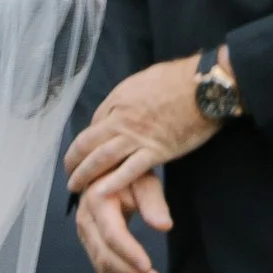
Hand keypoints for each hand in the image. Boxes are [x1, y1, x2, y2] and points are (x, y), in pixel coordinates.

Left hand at [62, 55, 222, 198]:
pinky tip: (100, 194)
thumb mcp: (142, 80)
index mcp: (117, 101)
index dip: (85, 142)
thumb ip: (128, 97)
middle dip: (74, 161)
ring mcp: (137, 137)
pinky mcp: (156, 152)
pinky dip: (112, 183)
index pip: (93, 125)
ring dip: (85, 175)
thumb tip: (121, 106)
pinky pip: (129, 171)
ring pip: (101, 159)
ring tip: (76, 187)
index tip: (82, 153)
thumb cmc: (178, 78)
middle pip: (87, 143)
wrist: (204, 86)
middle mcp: (121, 120)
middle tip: (68, 174)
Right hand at [76, 166, 170, 272]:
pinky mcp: (89, 244)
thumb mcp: (144, 180)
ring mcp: (85, 234)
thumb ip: (153, 202)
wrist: (107, 169)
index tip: (148, 268)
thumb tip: (164, 226)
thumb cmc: (128, 173)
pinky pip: (101, 268)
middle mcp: (85, 220)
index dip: (129, 254)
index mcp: (97, 202)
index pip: (113, 235)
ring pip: (101, 266)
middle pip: (104, 256)